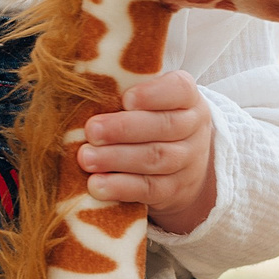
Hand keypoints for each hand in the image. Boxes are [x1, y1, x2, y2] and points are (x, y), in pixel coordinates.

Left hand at [78, 70, 216, 233]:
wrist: (185, 166)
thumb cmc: (153, 121)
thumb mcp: (152, 102)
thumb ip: (126, 93)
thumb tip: (84, 88)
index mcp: (188, 98)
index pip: (179, 89)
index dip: (153, 94)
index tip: (125, 99)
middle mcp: (194, 128)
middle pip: (164, 126)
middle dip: (123, 128)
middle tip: (91, 130)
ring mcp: (188, 161)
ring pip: (156, 159)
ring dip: (117, 158)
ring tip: (87, 158)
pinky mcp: (175, 190)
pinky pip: (150, 189)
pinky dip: (121, 187)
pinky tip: (96, 185)